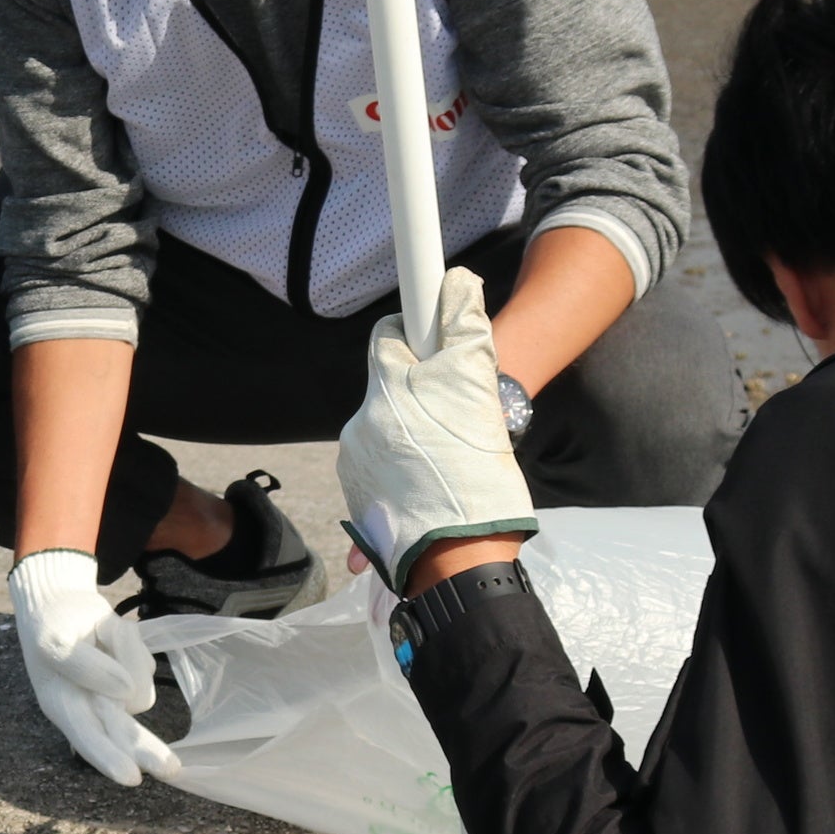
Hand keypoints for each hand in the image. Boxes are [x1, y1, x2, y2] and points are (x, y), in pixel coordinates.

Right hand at [7, 549, 179, 787]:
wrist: (57, 602)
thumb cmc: (50, 626)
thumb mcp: (55, 641)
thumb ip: (82, 666)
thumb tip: (123, 690)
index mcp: (62, 706)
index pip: (87, 736)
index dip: (108, 758)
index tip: (132, 778)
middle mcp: (89, 708)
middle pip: (122, 734)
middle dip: (146, 750)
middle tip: (171, 769)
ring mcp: (113, 695)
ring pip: (140, 690)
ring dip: (128, 656)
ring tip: (101, 633)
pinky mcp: (131, 677)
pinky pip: (146, 664)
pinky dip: (132, 646)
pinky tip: (109, 635)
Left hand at [339, 266, 537, 595]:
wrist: (461, 554)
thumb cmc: (474, 463)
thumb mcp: (479, 381)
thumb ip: (465, 323)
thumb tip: (457, 280)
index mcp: (383, 388)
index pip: (387, 338)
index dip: (416, 339)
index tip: (435, 351)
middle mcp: (360, 423)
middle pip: (391, 390)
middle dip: (419, 396)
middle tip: (457, 417)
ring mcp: (355, 466)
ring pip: (387, 435)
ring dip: (412, 440)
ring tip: (449, 462)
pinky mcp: (358, 502)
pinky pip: (381, 478)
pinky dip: (403, 481)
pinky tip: (432, 491)